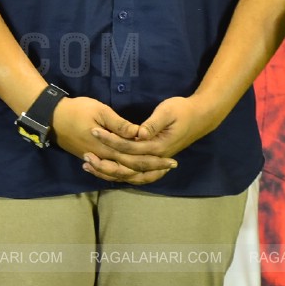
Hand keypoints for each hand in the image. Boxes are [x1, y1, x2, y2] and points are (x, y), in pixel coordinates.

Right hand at [51, 96, 176, 184]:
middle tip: (170, 167)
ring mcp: (97, 159)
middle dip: (152, 169)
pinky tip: (132, 172)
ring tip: (156, 172)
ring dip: (139, 173)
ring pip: (121, 174)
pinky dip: (124, 174)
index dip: (155, 161)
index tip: (172, 161)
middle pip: (132, 169)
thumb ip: (119, 124)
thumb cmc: (78, 110)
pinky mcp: (92, 157)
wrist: (53, 118)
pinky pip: (110, 172)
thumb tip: (138, 133)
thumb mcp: (100, 111)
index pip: (136, 159)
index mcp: (108, 147)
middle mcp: (104, 158)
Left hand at [86, 95, 217, 185]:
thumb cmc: (183, 110)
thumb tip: (138, 133)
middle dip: (104, 162)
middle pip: (126, 167)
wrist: (200, 117)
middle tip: (84, 156)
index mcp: (158, 146)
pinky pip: (134, 174)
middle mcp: (156, 159)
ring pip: (129, 175)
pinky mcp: (154, 161)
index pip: (129, 147)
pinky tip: (105, 171)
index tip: (94, 131)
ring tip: (89, 166)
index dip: (110, 140)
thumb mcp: (168, 111)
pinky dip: (119, 175)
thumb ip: (153, 123)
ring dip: (109, 172)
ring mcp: (156, 163)